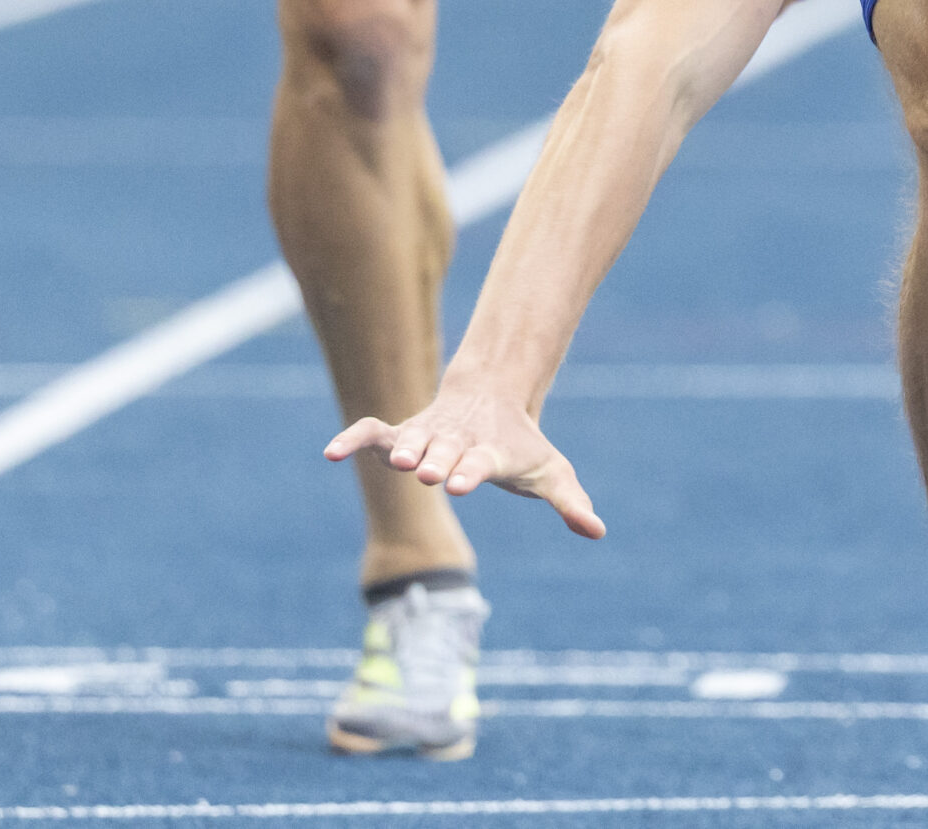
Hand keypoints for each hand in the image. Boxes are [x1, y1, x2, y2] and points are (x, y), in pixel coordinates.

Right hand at [327, 388, 605, 538]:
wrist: (495, 396)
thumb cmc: (523, 446)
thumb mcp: (552, 472)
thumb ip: (570, 502)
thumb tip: (598, 530)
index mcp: (490, 451)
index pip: (481, 462)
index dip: (470, 471)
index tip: (460, 484)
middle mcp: (456, 440)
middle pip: (445, 450)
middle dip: (437, 461)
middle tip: (427, 474)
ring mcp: (427, 435)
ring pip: (411, 439)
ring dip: (403, 449)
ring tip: (394, 462)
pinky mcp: (402, 434)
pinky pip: (373, 432)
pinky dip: (353, 439)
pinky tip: (329, 453)